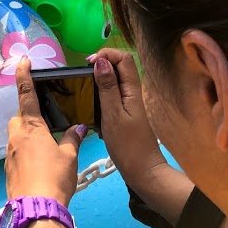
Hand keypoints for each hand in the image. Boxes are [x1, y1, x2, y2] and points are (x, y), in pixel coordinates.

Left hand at [6, 57, 85, 205]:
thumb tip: (79, 128)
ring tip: (45, 147)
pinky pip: (16, 152)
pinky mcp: (8, 168)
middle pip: (19, 116)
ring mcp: (10, 152)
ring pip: (17, 135)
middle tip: (45, 124)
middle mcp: (17, 135)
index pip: (26, 93)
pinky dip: (25, 152)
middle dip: (29, 116)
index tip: (22, 60)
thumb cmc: (53, 178)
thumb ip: (72, 139)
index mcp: (32, 126)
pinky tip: (38, 164)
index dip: (24, 75)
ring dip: (27, 135)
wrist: (35, 208)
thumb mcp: (69, 157)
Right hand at [93, 49, 166, 186]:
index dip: (106, 54)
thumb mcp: (113, 115)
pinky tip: (92, 104)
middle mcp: (133, 92)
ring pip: (116, 79)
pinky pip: (114, 93)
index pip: (123, 58)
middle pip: (120, 66)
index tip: (88, 65)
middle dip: (101, 64)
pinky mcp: (126, 112)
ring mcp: (130, 102)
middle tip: (84, 76)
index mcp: (133, 90)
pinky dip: (102, 93)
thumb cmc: (127, 145)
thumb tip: (100, 61)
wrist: (143, 172)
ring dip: (100, 79)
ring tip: (85, 89)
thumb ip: (107, 87)